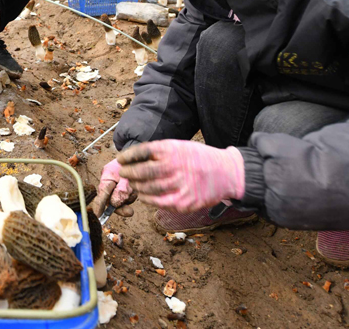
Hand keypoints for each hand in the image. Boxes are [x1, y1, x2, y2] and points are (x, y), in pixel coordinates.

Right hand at [91, 159, 137, 216]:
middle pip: (111, 199)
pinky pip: (127, 197)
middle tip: (130, 212)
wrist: (141, 154)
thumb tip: (114, 204)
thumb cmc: (133, 163)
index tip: (98, 215)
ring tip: (135, 191)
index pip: (102, 193)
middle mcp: (110, 182)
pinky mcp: (125, 187)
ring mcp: (117, 185)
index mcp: (107, 177)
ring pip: (121, 199)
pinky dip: (132, 196)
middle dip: (121, 205)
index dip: (99, 205)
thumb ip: (121, 190)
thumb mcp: (126, 177)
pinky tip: (136, 190)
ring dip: (129, 198)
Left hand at [117, 140, 244, 213]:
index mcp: (173, 150)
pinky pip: (158, 202)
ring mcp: (180, 186)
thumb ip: (159, 152)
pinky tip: (143, 195)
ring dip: (136, 186)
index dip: (128, 156)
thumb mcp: (180, 146)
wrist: (227, 173)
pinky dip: (146, 199)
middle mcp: (175, 167)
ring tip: (133, 183)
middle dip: (129, 172)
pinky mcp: (184, 202)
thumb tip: (132, 158)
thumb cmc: (199, 158)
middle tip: (124, 173)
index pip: (142, 151)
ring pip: (147, 188)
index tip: (120, 159)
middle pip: (142, 171)